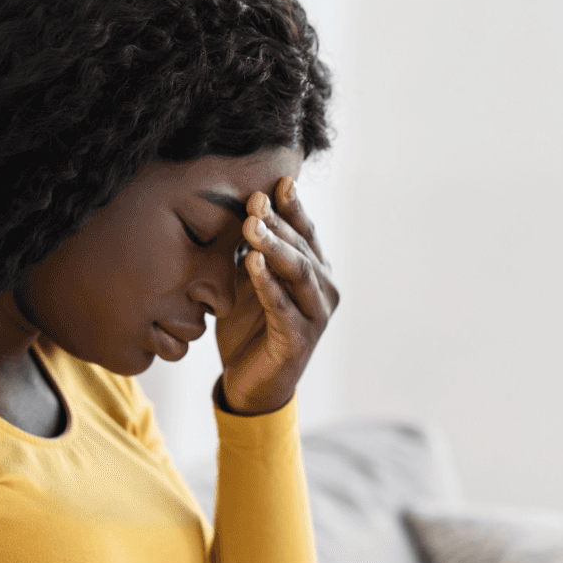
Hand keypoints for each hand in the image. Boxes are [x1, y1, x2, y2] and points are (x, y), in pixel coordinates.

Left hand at [215, 176, 338, 414]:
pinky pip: (283, 307)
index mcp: (314, 271)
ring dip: (274, 246)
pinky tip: (252, 263)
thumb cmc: (250, 327)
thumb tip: (239, 205)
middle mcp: (323, 290)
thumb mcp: (248, 279)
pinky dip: (268, 284)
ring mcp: (315, 316)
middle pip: (302, 247)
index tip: (276, 180)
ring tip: (250, 225)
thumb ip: (251, 249)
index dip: (293, 206)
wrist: (250, 382)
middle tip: (254, 200)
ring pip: (298, 272)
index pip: (305, 232)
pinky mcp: (299, 340)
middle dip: (278, 222)